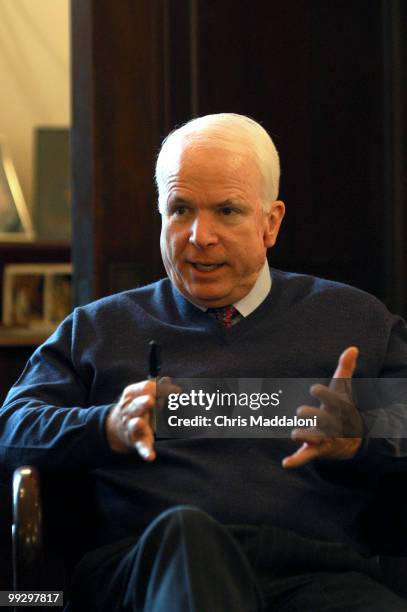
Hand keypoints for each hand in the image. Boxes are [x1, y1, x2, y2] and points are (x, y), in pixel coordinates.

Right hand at [105, 377, 177, 460]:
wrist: (116, 429)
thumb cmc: (137, 407)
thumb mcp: (144, 395)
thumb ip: (157, 388)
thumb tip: (167, 379)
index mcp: (132, 395)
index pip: (146, 388)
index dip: (161, 389)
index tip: (178, 392)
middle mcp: (130, 410)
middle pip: (137, 405)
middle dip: (143, 403)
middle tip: (151, 401)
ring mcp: (132, 426)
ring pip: (135, 425)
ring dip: (137, 424)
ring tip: (140, 423)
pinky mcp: (137, 441)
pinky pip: (141, 447)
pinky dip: (145, 452)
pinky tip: (150, 457)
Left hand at [282, 346, 362, 468]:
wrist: (353, 438)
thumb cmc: (342, 407)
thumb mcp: (344, 389)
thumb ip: (345, 368)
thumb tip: (352, 347)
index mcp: (338, 408)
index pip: (331, 401)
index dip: (323, 394)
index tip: (313, 388)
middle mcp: (331, 424)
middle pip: (322, 420)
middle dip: (312, 416)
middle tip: (300, 411)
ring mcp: (324, 438)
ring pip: (314, 438)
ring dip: (304, 436)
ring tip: (295, 434)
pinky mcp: (316, 449)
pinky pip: (306, 456)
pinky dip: (297, 460)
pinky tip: (286, 463)